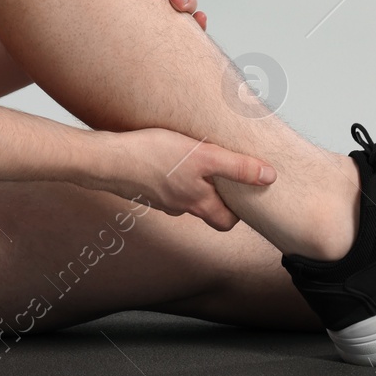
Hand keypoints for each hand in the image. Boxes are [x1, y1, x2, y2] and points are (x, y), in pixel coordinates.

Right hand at [89, 128, 274, 230]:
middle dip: (217, 194)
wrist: (106, 160)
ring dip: (193, 181)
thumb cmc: (151, 156)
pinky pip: (164, 185)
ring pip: (184, 196)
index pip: (227, 222)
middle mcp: (178, 206)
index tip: (245, 192)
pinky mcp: (142, 186)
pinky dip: (170, 174)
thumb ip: (236, 168)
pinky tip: (166, 153)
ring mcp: (158, 198)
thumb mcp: (202, 156)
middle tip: (224, 173)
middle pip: (206, 209)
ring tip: (197, 157)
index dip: (239, 211)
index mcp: (197, 203)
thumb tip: (269, 177)